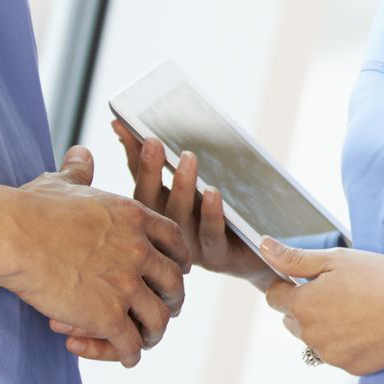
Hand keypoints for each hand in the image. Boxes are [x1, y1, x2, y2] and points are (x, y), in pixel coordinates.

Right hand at [8, 147, 190, 366]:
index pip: (176, 243)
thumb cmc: (29, 208)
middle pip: (175, 285)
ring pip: (159, 320)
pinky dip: (128, 354)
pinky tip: (123, 357)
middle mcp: (139, 251)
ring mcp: (126, 285)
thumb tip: (80, 152)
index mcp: (134, 218)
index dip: (177, 262)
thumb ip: (79, 170)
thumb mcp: (62, 182)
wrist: (11, 236)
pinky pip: (131, 345)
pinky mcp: (107, 315)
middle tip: (156, 311)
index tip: (169, 274)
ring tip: (137, 342)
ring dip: (151, 334)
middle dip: (170, 301)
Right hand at [112, 121, 276, 289]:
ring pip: (179, 218)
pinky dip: (211, 213)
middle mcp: (166, 234)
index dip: (132, 156)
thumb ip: (165, 161)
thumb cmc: (223, 214)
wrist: (258, 252)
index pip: (140, 181)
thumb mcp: (195, 185)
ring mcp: (190, 248)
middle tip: (153, 141)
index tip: (126, 127)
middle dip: (150, 170)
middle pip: (151, 202)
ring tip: (188, 157)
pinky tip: (213, 192)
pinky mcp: (218, 257)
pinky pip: (211, 235)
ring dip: (182, 186)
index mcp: (157, 215)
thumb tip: (128, 127)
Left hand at [260, 238, 383, 375]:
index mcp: (303, 305)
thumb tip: (264, 248)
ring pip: (313, 339)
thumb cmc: (381, 279)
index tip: (306, 279)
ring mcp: (330, 355)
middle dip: (305, 306)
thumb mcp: (335, 259)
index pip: (274, 297)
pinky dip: (344, 342)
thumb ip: (294, 258)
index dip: (287, 284)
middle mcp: (311, 335)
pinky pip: (336, 354)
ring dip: (323, 326)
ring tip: (354, 309)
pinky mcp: (350, 368)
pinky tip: (365, 326)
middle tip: (337, 292)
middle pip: (292, 320)